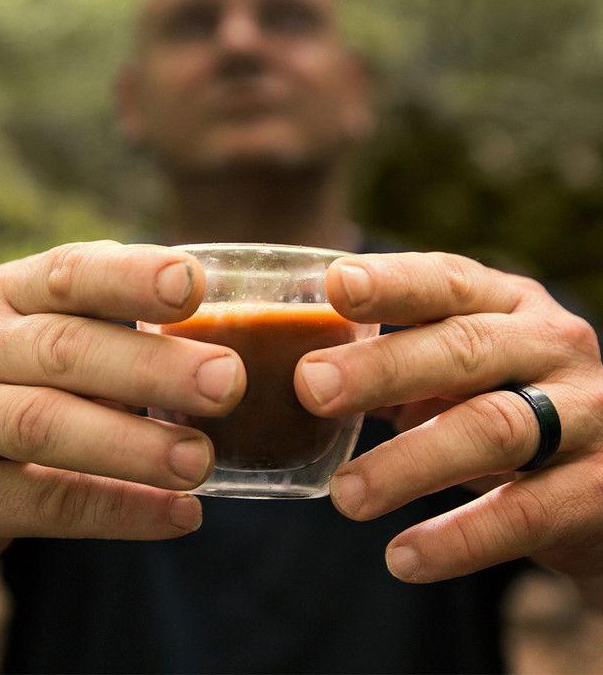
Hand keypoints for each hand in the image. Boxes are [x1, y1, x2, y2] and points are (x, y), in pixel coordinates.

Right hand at [0, 241, 244, 568]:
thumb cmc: (6, 388)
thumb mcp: (38, 338)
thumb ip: (110, 326)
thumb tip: (236, 325)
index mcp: (3, 293)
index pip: (70, 273)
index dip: (131, 276)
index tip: (194, 284)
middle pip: (63, 349)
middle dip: (150, 366)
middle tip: (227, 382)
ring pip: (46, 424)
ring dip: (131, 444)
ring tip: (201, 461)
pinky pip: (45, 500)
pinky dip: (118, 509)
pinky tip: (179, 517)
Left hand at [294, 251, 602, 605]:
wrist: (602, 488)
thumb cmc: (498, 406)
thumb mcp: (453, 370)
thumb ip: (389, 358)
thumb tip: (269, 364)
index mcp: (507, 305)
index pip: (447, 281)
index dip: (393, 281)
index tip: (335, 285)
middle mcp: (552, 346)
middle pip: (465, 349)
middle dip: (382, 367)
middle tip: (309, 388)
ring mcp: (586, 415)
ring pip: (492, 428)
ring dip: (409, 463)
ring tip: (345, 497)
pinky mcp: (598, 489)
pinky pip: (526, 513)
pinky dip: (459, 538)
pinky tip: (402, 557)